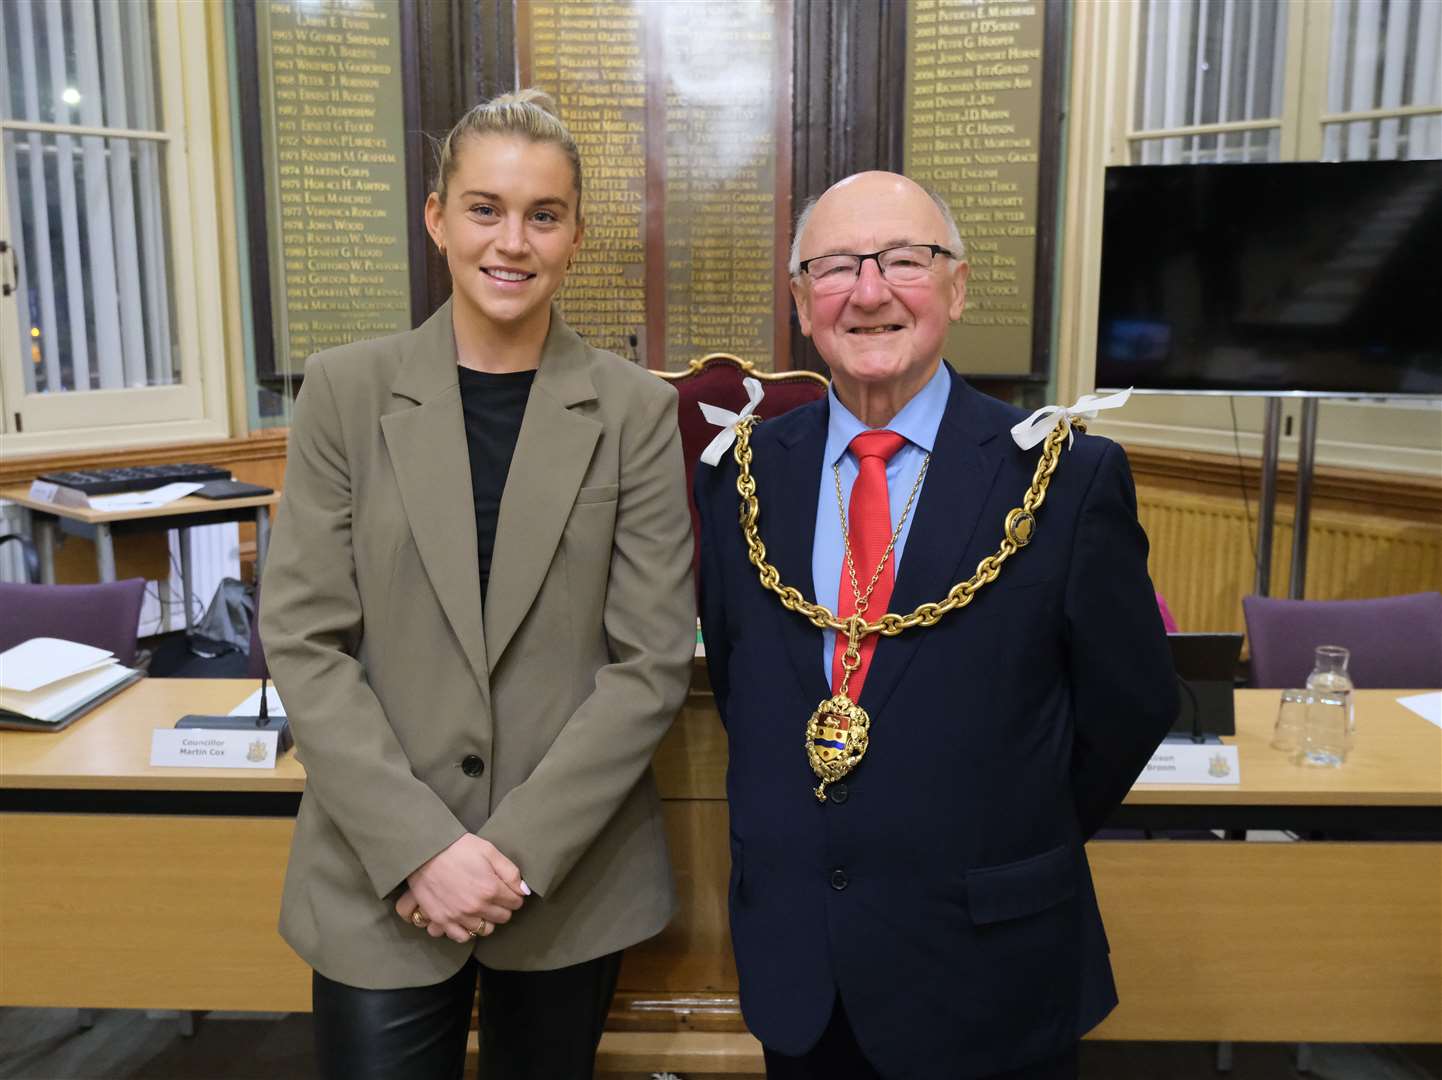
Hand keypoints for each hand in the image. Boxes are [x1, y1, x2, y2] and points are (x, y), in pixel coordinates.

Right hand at [394, 835, 527, 943]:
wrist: (425, 852)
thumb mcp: (489, 851)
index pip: (516, 903)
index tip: (508, 890)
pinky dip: (467, 931)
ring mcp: (458, 916)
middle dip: (503, 907)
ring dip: (487, 919)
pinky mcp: (442, 920)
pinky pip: (461, 937)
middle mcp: (476, 907)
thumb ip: (510, 872)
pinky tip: (466, 919)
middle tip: (495, 897)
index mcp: (491, 889)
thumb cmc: (458, 848)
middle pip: (503, 918)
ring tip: (481, 908)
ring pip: (485, 930)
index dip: (514, 895)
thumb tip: (524, 890)